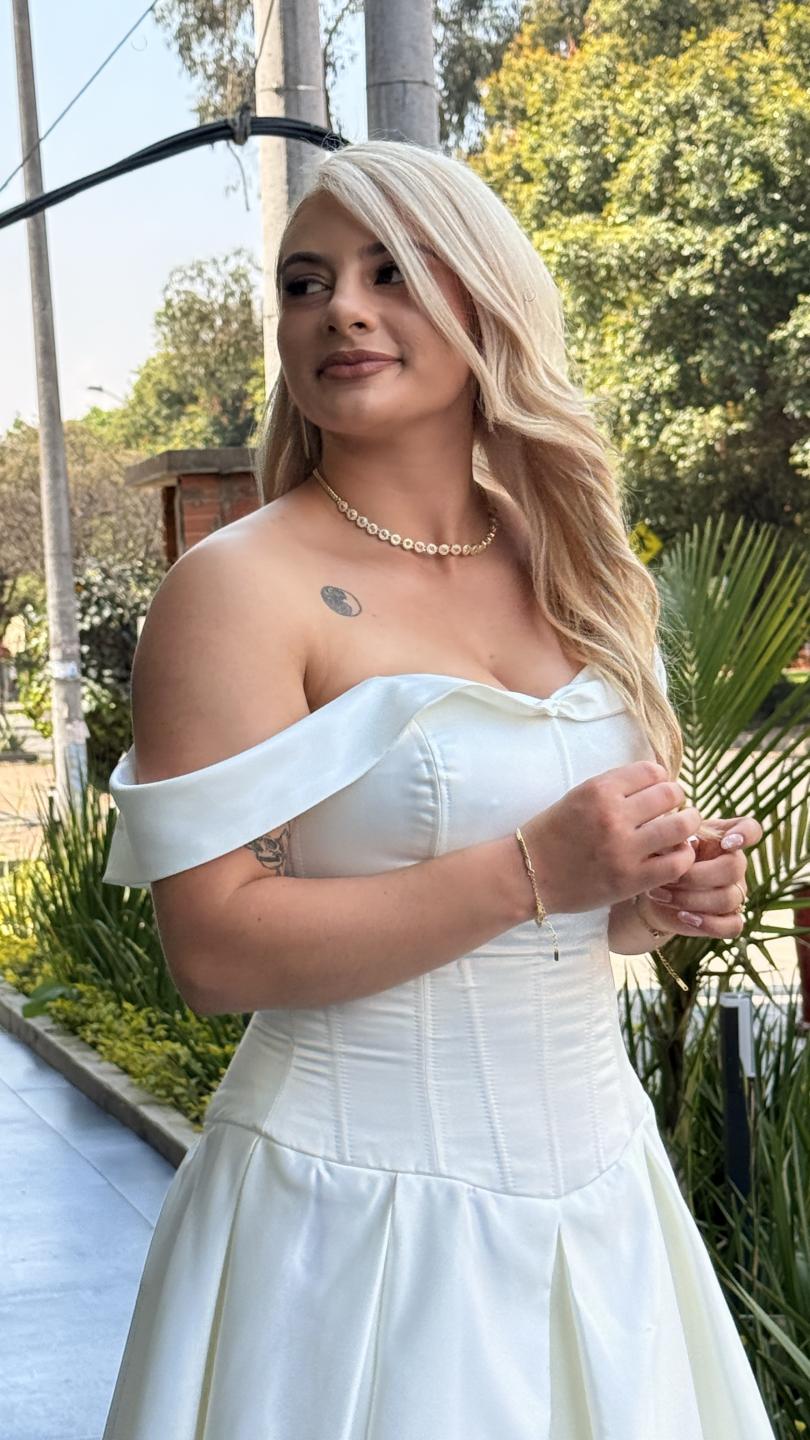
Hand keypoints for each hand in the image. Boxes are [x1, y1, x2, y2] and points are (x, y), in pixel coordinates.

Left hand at [643, 814, 761, 939]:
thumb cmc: (659, 859)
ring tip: (663, 896)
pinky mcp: (729, 919)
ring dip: (691, 899)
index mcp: (722, 838)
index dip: (745, 833)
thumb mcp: (662, 844)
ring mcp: (735, 893)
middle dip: (696, 875)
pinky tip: (684, 917)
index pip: (750, 829)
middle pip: (733, 867)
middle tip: (668, 878)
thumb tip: (681, 845)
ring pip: (728, 898)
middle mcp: (734, 865)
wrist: (652, 893)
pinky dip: (708, 923)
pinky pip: (733, 925)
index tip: (726, 841)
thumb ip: (672, 839)